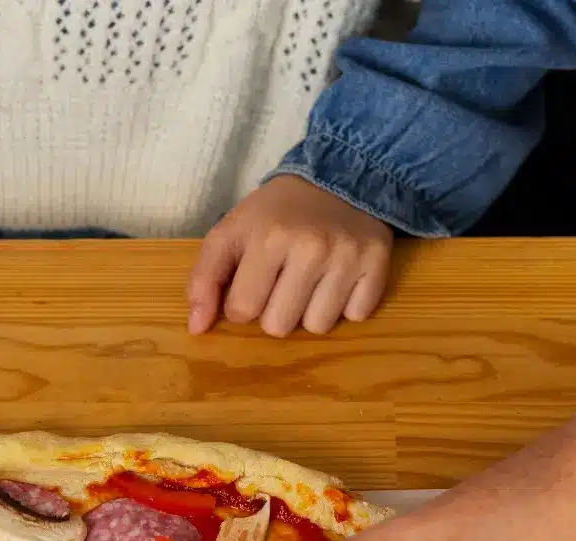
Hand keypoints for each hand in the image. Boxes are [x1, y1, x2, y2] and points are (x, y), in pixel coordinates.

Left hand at [187, 176, 394, 336]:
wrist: (336, 176)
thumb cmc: (275, 212)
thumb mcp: (230, 233)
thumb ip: (204, 279)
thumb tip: (196, 329)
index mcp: (268, 237)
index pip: (242, 311)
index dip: (242, 302)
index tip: (254, 279)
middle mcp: (312, 248)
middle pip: (279, 326)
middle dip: (275, 309)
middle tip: (283, 278)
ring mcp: (348, 256)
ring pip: (318, 326)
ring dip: (310, 311)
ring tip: (311, 279)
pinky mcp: (378, 263)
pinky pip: (356, 316)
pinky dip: (346, 304)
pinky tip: (339, 277)